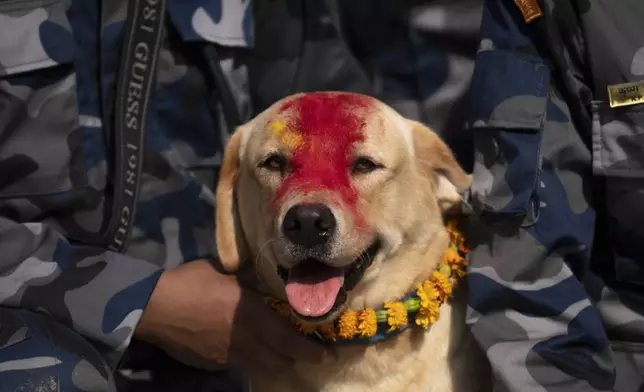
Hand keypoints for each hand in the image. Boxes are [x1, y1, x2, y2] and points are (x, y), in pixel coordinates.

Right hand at [135, 259, 330, 372]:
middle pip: (280, 362)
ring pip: (261, 367)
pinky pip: (239, 365)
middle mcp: (247, 342)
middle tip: (303, 349)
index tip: (330, 354)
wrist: (156, 307)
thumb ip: (252, 279)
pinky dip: (249, 358)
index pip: (291, 342)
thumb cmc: (194, 282)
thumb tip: (267, 275)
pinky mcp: (212, 364)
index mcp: (254, 317)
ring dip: (274, 361)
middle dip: (296, 358)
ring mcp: (229, 357)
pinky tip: (241, 346)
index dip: (313, 351)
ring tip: (276, 350)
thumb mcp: (229, 272)